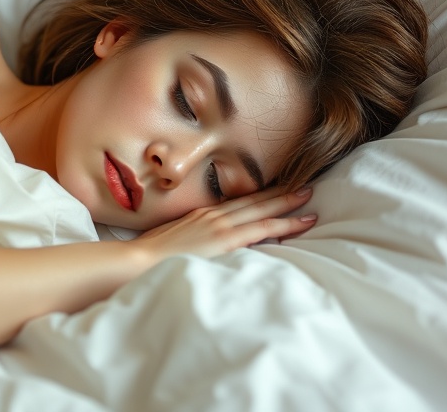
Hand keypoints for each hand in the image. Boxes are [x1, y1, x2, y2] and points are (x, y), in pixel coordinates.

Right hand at [131, 187, 315, 259]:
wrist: (139, 259)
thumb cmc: (149, 255)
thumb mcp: (173, 241)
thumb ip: (192, 239)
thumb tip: (202, 245)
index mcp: (201, 216)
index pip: (237, 203)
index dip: (260, 196)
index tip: (278, 190)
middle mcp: (213, 216)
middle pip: (254, 202)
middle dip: (280, 194)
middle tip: (304, 187)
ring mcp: (219, 226)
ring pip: (261, 211)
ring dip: (286, 205)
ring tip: (308, 200)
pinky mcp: (224, 240)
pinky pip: (260, 230)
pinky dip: (281, 225)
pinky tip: (298, 223)